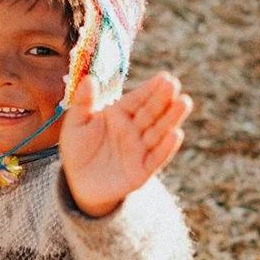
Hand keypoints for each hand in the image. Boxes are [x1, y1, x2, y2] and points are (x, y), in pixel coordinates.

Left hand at [60, 72, 191, 217]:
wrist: (79, 183)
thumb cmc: (77, 150)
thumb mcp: (76, 124)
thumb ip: (83, 102)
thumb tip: (89, 78)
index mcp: (119, 114)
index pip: (138, 99)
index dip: (150, 88)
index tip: (164, 77)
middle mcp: (134, 130)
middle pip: (151, 112)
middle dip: (163, 99)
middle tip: (174, 84)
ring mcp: (140, 149)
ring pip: (158, 131)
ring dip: (171, 118)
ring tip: (184, 102)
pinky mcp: (142, 170)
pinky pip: (156, 158)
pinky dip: (166, 147)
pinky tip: (176, 134)